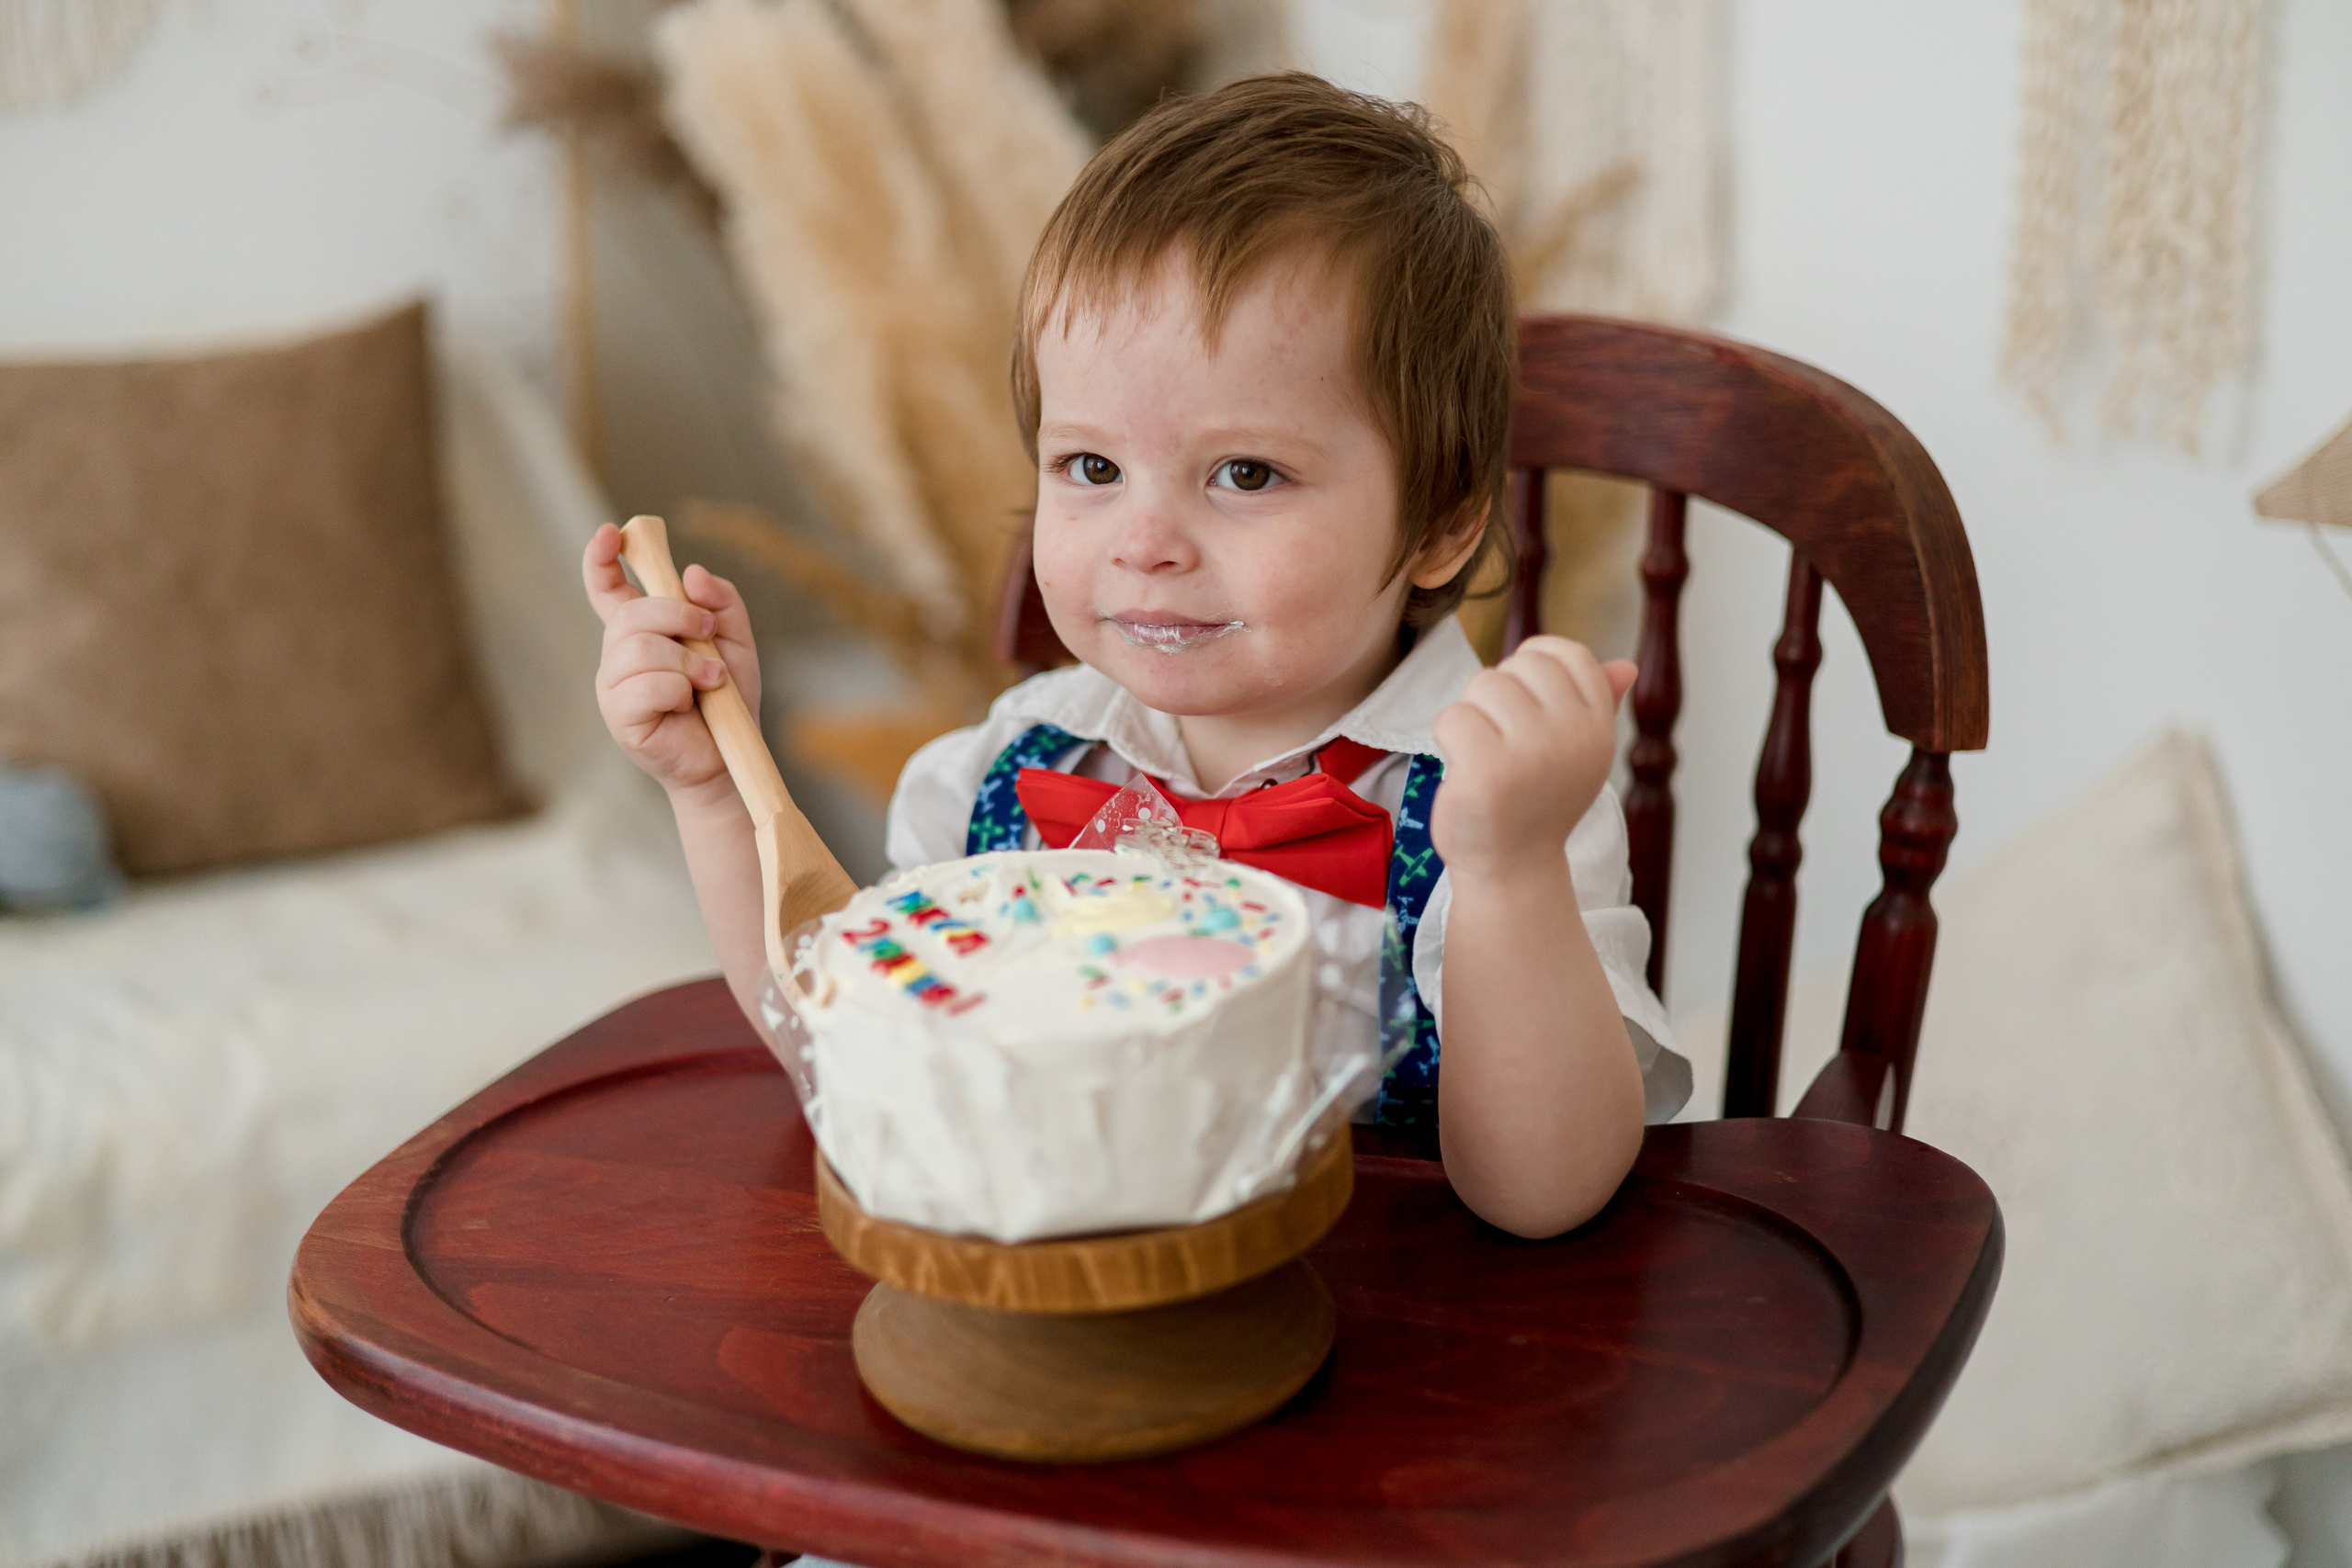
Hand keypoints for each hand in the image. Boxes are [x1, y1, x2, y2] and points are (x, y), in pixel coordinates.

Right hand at [583, 522, 761, 799]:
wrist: (730, 757)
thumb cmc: (728, 699)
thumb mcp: (736, 641)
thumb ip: (721, 602)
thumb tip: (692, 574)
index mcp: (641, 631)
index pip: (607, 588)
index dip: (602, 558)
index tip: (612, 532)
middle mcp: (619, 655)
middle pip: (631, 614)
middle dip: (676, 615)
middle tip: (708, 632)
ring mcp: (614, 686)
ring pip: (639, 648)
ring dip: (687, 659)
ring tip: (711, 679)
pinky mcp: (619, 717)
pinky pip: (644, 686)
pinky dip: (679, 688)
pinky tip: (693, 701)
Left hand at [1428, 636, 1636, 883]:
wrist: (1513, 869)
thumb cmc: (1537, 803)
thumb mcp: (1578, 752)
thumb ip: (1598, 705)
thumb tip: (1625, 666)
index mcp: (1597, 726)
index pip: (1566, 653)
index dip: (1533, 665)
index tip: (1523, 704)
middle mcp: (1572, 736)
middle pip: (1518, 665)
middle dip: (1497, 695)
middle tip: (1501, 740)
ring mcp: (1531, 754)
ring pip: (1482, 685)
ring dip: (1471, 718)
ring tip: (1484, 757)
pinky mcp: (1487, 772)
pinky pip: (1453, 717)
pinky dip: (1448, 741)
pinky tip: (1466, 773)